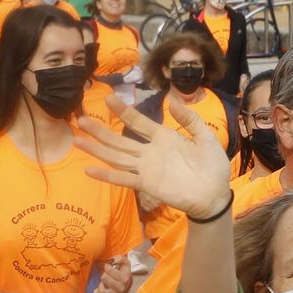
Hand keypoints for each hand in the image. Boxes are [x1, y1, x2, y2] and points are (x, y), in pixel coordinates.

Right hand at [77, 94, 234, 220]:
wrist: (215, 194)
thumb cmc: (212, 166)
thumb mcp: (205, 137)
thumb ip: (189, 119)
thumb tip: (171, 100)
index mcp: (162, 138)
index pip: (137, 121)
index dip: (123, 110)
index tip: (109, 98)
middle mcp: (149, 152)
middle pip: (119, 139)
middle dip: (100, 130)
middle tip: (80, 119)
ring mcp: (146, 168)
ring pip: (116, 157)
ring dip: (97, 149)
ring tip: (77, 139)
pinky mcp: (147, 184)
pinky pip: (124, 178)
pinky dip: (107, 175)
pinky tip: (89, 169)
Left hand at [95, 254, 133, 292]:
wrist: (127, 287)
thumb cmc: (124, 273)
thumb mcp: (125, 264)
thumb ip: (120, 259)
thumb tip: (111, 260)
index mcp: (125, 278)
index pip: (108, 269)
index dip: (107, 266)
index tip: (109, 267)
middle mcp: (120, 289)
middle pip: (104, 277)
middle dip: (105, 275)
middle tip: (108, 275)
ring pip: (101, 289)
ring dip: (101, 284)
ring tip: (105, 282)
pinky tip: (100, 289)